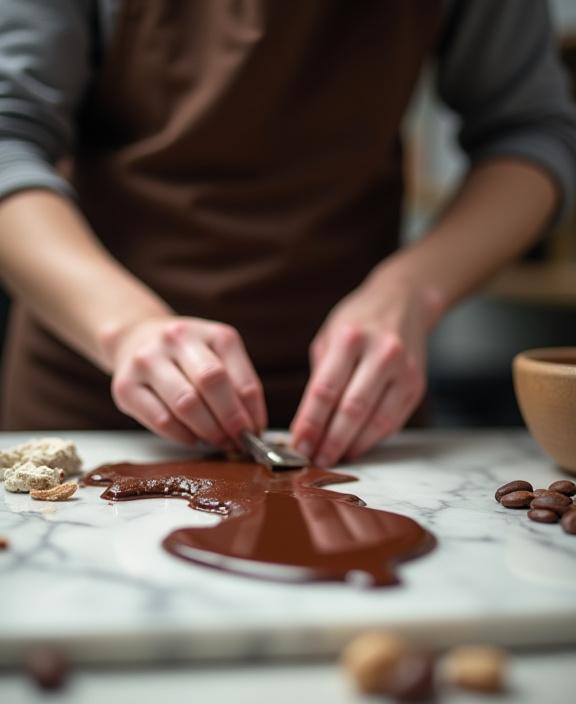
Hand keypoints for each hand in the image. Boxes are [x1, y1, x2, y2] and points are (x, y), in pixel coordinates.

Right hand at [109, 316, 266, 446]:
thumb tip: (253, 428)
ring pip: (185, 403)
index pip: (240, 377)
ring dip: (208, 431)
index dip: (252, 411)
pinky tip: (192, 438)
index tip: (255, 432)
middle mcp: (177, 339)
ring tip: (218, 441)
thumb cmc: (186, 356)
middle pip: (211, 383)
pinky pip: (161, 420)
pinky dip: (183, 436)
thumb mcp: (218, 357)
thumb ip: (237, 386)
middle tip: (238, 441)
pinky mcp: (125, 386)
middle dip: (230, 420)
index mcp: (211, 333)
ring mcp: (147, 360)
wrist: (135, 338)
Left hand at [291, 271, 438, 465]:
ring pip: (376, 421)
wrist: (404, 301)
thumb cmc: (358, 321)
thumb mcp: (329, 337)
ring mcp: (404, 370)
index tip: (297, 444)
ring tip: (331, 458)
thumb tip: (306, 425)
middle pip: (352, 409)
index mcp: (351, 338)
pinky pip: (393, 421)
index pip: (325, 390)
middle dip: (330, 441)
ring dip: (351, 446)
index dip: (310, 422)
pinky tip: (354, 447)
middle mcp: (381, 353)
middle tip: (312, 459)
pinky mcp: (416, 384)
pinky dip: (371, 439)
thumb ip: (319, 378)